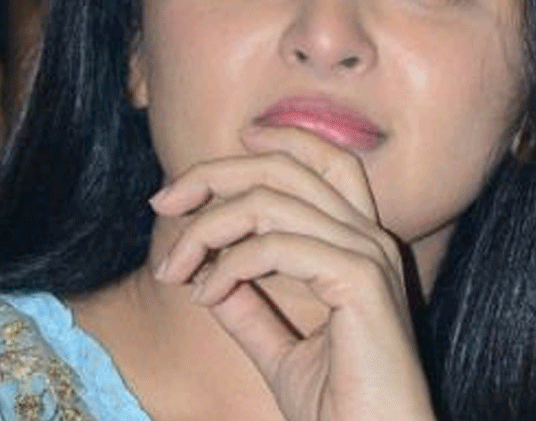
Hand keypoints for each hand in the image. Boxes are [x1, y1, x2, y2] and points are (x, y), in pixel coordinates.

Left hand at [149, 125, 437, 420]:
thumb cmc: (339, 411)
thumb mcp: (281, 351)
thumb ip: (249, 309)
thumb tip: (206, 276)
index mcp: (362, 246)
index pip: (325, 160)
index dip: (274, 141)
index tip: (211, 163)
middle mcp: (372, 239)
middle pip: (289, 166)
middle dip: (216, 173)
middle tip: (163, 203)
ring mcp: (370, 256)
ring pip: (272, 202)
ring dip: (208, 229)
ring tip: (174, 270)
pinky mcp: (360, 281)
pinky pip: (276, 247)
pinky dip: (229, 264)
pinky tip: (206, 294)